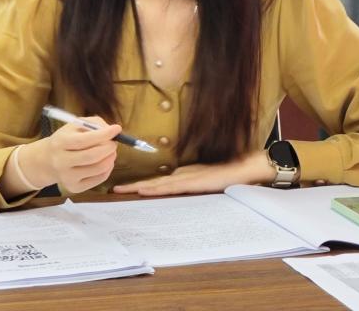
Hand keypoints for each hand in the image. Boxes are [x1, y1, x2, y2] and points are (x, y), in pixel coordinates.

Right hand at [20, 116, 120, 193]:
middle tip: (114, 142)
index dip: (103, 135)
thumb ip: (93, 124)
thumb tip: (111, 131)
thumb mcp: (74, 126)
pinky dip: (108, 168)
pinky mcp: (74, 188)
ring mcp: (67, 177)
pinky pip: (99, 179)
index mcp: (60, 143)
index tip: (116, 129)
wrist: (47, 161)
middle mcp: (61, 162)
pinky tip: (106, 161)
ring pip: (98, 169)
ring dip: (110, 158)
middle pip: (91, 156)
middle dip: (108, 148)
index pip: (83, 140)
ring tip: (111, 151)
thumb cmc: (66, 140)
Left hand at [111, 150, 274, 195]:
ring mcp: (188, 178)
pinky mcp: (195, 182)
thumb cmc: (226, 173)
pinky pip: (172, 187)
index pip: (156, 182)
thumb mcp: (203, 179)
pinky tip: (146, 190)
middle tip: (113, 190)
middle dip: (133, 186)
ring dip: (140, 187)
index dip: (138, 185)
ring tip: (123, 190)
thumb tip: (173, 185)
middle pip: (152, 183)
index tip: (121, 188)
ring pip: (159, 184)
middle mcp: (182, 175)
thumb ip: (189, 181)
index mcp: (182, 175)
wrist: (245, 167)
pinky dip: (158, 189)